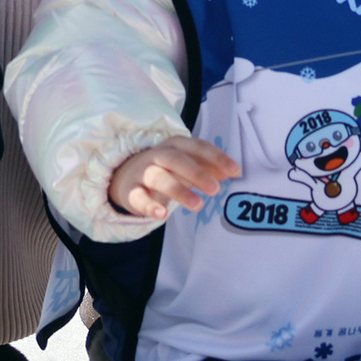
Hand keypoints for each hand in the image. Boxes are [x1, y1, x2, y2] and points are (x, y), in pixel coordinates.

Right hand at [108, 136, 240, 219]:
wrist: (125, 174)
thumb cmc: (165, 168)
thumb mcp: (186, 164)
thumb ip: (208, 167)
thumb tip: (232, 172)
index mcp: (175, 145)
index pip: (197, 147)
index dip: (217, 158)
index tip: (235, 172)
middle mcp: (158, 155)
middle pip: (177, 160)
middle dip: (197, 173)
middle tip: (215, 189)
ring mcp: (143, 173)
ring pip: (159, 178)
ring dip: (179, 190)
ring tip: (198, 205)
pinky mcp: (131, 191)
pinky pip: (139, 198)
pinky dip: (149, 206)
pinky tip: (162, 214)